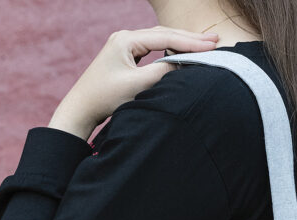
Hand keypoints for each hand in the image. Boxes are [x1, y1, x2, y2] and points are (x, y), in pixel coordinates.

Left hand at [48, 25, 218, 140]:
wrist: (81, 108)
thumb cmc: (105, 98)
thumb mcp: (136, 86)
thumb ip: (161, 73)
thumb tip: (183, 64)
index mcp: (126, 40)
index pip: (164, 37)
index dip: (189, 42)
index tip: (210, 46)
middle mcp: (125, 37)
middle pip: (163, 34)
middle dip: (189, 38)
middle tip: (214, 40)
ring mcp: (125, 45)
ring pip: (159, 40)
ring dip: (181, 42)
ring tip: (204, 44)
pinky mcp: (125, 56)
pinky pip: (152, 49)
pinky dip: (169, 50)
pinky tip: (182, 51)